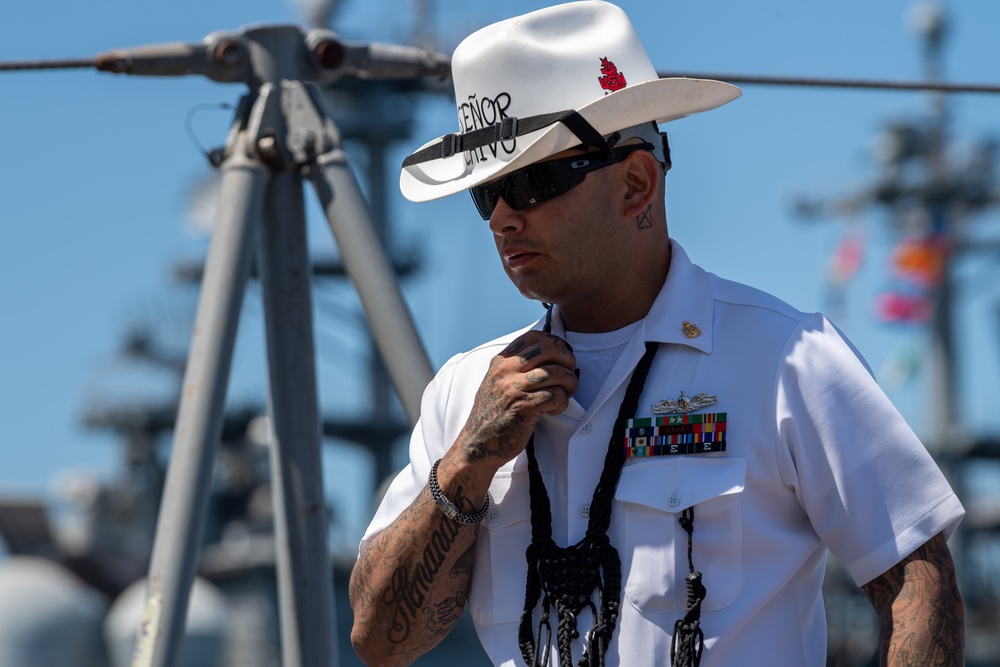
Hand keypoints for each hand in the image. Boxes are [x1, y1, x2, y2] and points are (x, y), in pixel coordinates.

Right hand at [457, 330, 576, 468]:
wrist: (478, 444)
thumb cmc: (492, 414)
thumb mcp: (496, 382)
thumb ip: (516, 368)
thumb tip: (549, 355)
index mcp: (501, 362)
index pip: (533, 337)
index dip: (555, 342)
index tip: (562, 355)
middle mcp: (506, 371)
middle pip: (547, 349)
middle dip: (567, 360)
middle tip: (569, 373)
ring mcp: (513, 388)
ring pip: (555, 372)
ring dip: (569, 383)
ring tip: (565, 393)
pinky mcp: (523, 407)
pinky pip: (554, 396)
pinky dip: (561, 403)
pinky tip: (554, 410)